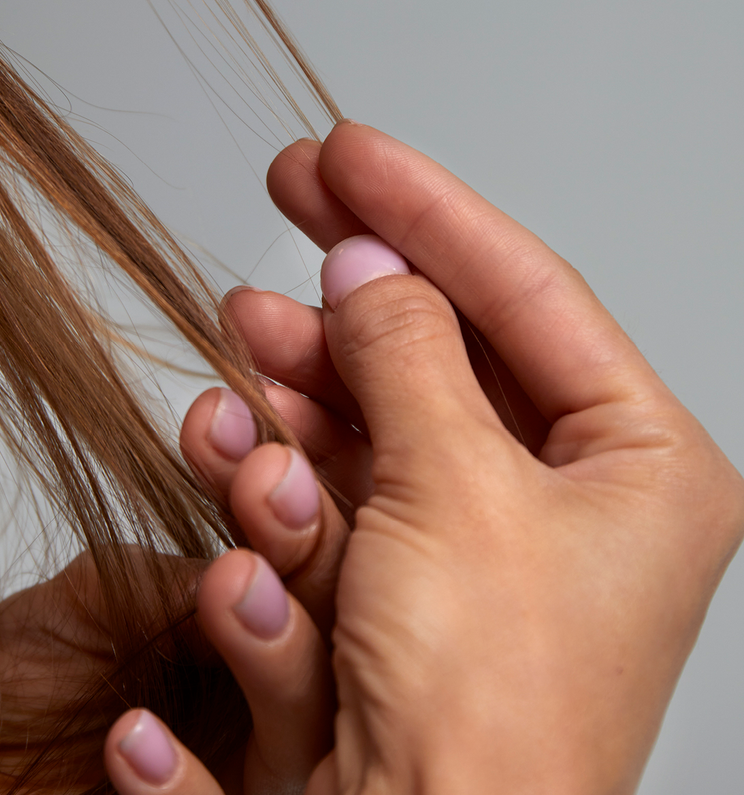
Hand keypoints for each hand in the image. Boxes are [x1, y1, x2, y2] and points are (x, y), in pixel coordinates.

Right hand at [112, 122, 743, 794]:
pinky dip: (278, 479)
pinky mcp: (396, 591)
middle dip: (350, 291)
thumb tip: (363, 265)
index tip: (347, 152)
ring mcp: (473, 547)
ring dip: (294, 395)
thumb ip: (405, 356)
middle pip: (441, 346)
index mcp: (637, 466)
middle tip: (284, 200)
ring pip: (369, 418)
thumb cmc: (493, 721)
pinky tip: (236, 476)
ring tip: (235, 374)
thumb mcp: (455, 497)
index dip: (429, 210)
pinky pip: (331, 494)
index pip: (526, 294)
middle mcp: (563, 500)